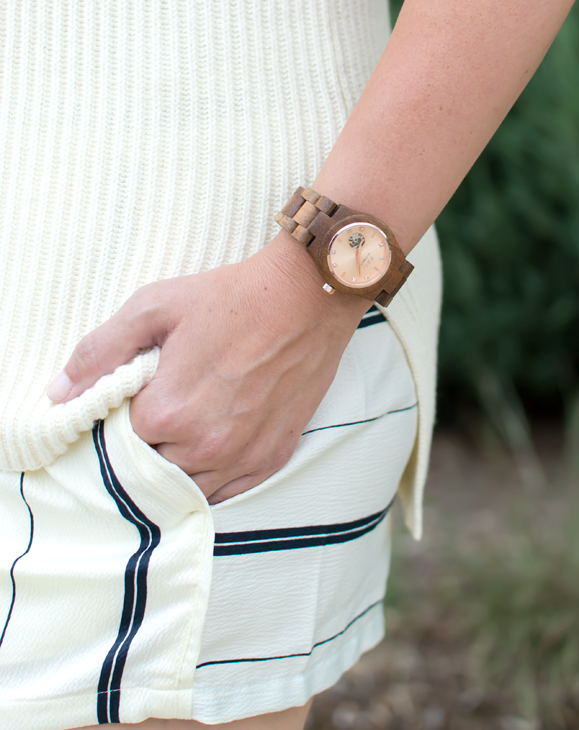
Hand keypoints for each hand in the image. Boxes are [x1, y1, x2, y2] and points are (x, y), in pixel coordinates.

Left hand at [46, 234, 369, 502]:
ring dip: (178, 462)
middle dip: (150, 440)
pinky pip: (225, 493)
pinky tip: (212, 441)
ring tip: (191, 417)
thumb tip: (60, 393)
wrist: (307, 296)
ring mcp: (242, 457)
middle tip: (168, 398)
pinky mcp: (272, 458)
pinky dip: (211, 476)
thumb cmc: (231, 297)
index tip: (140, 390)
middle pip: (150, 467)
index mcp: (169, 412)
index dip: (124, 414)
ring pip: (185, 487)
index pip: (118, 439)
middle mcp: (205, 447)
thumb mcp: (155, 306)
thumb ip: (101, 351)